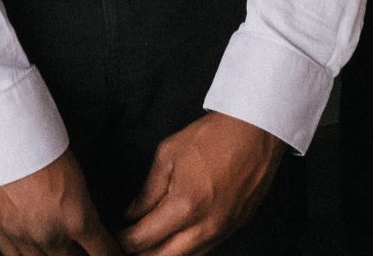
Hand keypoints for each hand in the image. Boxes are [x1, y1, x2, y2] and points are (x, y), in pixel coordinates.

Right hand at [0, 150, 118, 255]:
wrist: (6, 138)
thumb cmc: (43, 147)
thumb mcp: (78, 178)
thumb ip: (84, 208)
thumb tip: (90, 224)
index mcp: (78, 219)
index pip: (104, 253)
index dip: (111, 255)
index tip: (113, 253)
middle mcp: (54, 236)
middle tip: (86, 249)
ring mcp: (26, 240)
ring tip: (63, 250)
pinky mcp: (3, 236)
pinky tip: (38, 254)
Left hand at [120, 111, 283, 254]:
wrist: (257, 129)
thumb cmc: (212, 136)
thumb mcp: (168, 155)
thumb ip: (147, 191)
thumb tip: (131, 215)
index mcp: (184, 207)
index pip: (143, 240)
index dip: (123, 240)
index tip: (116, 234)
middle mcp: (205, 227)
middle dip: (141, 253)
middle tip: (129, 242)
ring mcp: (223, 230)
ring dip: (165, 253)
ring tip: (150, 241)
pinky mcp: (236, 227)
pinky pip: (206, 249)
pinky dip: (187, 248)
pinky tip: (177, 236)